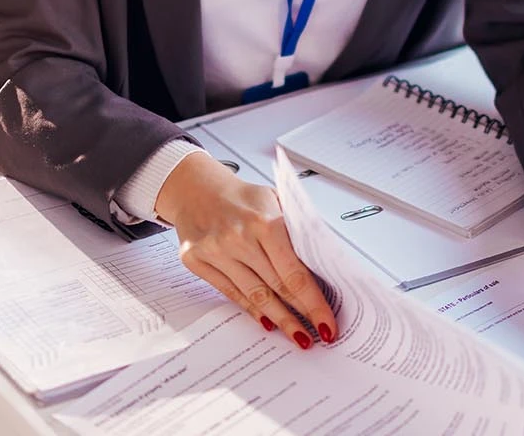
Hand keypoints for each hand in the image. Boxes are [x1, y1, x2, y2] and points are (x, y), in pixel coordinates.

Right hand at [155, 154, 336, 348]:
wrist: (197, 189)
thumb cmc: (244, 198)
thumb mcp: (276, 201)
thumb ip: (298, 230)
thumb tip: (327, 264)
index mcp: (263, 220)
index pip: (295, 272)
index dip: (313, 302)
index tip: (327, 323)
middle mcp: (237, 237)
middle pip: (277, 287)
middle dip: (301, 314)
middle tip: (318, 334)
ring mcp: (214, 251)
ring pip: (254, 296)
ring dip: (279, 319)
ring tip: (297, 335)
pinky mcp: (196, 260)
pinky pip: (230, 293)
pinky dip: (252, 309)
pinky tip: (268, 321)